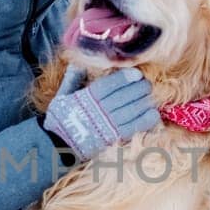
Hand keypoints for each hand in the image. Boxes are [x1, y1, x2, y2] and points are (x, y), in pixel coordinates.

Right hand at [42, 65, 158, 159]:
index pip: (110, 84)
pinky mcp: (114, 138)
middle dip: (139, 89)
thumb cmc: (60, 120)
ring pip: (132, 110)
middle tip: (147, 85)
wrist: (56, 146)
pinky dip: (146, 120)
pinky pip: (134, 127)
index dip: (125, 78)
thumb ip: (72, 79)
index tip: (137, 74)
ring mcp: (108, 125)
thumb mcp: (61, 97)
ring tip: (150, 97)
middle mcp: (99, 110)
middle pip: (125, 96)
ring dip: (144, 102)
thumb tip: (77, 63)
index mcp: (87, 97)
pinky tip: (153, 114)